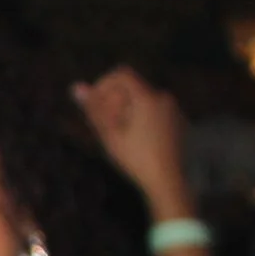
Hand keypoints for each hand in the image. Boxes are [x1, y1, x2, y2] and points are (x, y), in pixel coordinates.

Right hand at [73, 66, 193, 219]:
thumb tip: (75, 87)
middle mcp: (163, 97)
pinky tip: (137, 141)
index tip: (95, 103)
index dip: (104, 84)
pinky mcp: (179, 121)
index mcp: (147, 97)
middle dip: (115, 101)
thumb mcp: (110, 135)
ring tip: (119, 136)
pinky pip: (155, 110)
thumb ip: (94, 108)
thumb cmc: (136, 159)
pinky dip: (142, 118)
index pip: (122, 74)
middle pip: (132, 88)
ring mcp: (173, 109)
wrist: (168, 181)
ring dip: (127, 111)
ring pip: (143, 100)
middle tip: (105, 125)